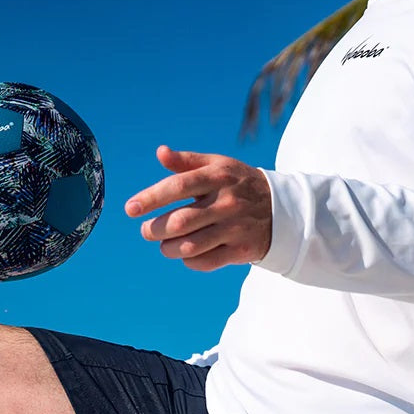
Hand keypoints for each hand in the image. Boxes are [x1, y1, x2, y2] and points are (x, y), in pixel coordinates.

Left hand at [126, 146, 272, 271]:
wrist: (283, 208)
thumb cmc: (238, 184)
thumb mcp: (218, 165)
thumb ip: (187, 161)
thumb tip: (161, 152)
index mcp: (218, 177)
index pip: (178, 186)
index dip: (151, 198)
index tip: (130, 208)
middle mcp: (227, 202)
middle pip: (180, 221)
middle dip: (154, 229)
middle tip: (145, 230)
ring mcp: (235, 228)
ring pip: (190, 246)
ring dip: (167, 248)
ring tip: (163, 243)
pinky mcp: (241, 250)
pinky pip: (205, 262)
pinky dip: (188, 260)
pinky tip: (185, 252)